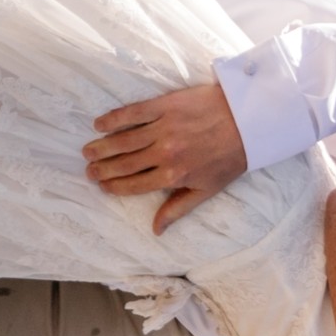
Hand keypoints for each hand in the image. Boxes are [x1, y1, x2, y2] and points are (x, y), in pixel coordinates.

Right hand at [85, 84, 247, 234]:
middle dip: (103, 169)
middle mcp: (165, 153)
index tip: (102, 186)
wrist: (248, 120)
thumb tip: (156, 230)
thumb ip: (178, 208)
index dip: (114, 187)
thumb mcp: (207, 190)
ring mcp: (163, 128)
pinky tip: (100, 124)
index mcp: (174, 176)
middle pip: (124, 164)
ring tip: (87, 151)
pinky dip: (113, 119)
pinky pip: (132, 112)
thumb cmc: (230, 157)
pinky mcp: (165, 105)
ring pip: (123, 140)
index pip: (134, 185)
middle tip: (88, 170)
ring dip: (102, 147)